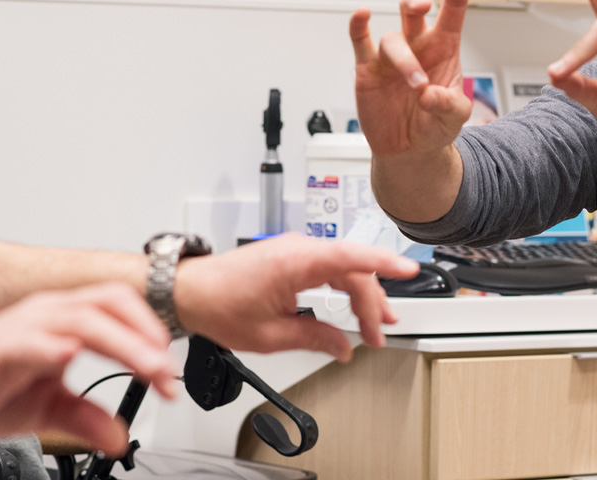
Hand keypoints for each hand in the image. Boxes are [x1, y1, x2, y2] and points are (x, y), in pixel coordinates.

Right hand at [0, 283, 177, 456]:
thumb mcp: (46, 408)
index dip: (153, 333)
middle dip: (147, 334)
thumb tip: (120, 437)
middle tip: (167, 372)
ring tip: (147, 368)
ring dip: (122, 343)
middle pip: (110, 303)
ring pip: (83, 320)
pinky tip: (71, 357)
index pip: (121, 308)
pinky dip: (54, 347)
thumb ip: (86, 416)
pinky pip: (30, 342)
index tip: (170, 373)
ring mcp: (22, 328)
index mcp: (62, 320)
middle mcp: (46, 314)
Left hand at [174, 236, 418, 358]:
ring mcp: (295, 249)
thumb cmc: (218, 304)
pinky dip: (344, 284)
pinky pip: (329, 265)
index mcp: (294, 263)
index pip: (350, 257)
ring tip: (376, 321)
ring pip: (344, 267)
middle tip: (378, 333)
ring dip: (361, 293)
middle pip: (353, 269)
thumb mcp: (269, 335)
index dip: (383, 262)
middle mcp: (298, 249)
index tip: (408, 269)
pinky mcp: (291, 254)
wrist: (188, 290)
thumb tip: (341, 346)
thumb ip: (313, 338)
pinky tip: (352, 303)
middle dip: (372, 302)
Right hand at [348, 0, 472, 158]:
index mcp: (444, 48)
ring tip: (416, 87)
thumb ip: (449, 105)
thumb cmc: (435, 125)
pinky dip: (358, 26)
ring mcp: (391, 56)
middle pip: (413, 9)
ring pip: (392, 39)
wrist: (409, 150)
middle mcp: (417, 45)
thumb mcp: (455, 118)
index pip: (452, 7)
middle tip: (422, 7)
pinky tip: (362, 14)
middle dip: (415, 1)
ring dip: (404, 61)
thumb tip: (428, 94)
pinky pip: (360, 41)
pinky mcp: (368, 69)